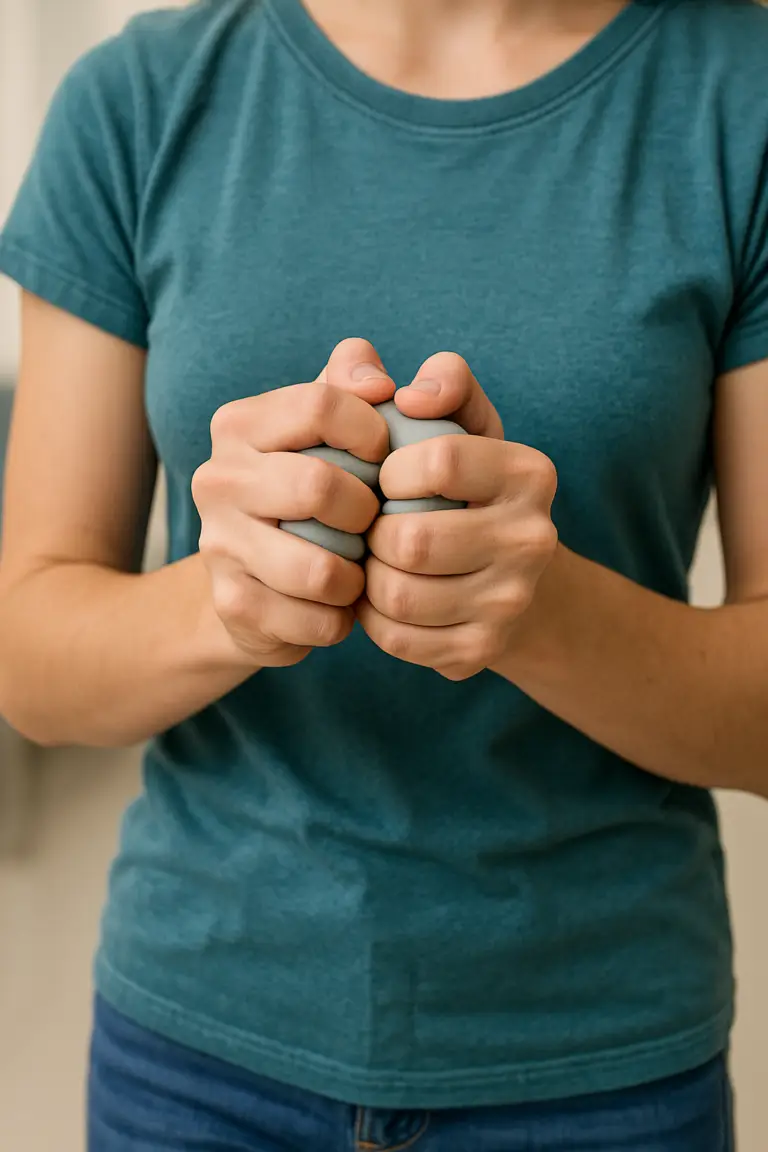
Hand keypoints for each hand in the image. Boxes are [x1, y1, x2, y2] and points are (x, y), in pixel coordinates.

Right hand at [193, 339, 393, 665]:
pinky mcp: (232, 605)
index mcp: (239, 424)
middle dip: (368, 510)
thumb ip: (355, 376)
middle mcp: (217, 478)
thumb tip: (377, 380)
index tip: (386, 457)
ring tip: (362, 569)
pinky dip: (341, 618)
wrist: (258, 581)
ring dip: (358, 574)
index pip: (321, 403)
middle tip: (376, 521)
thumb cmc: (314, 487)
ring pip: (318, 567)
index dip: (373, 431)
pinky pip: (314, 619)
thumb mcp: (331, 424)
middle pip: (319, 486)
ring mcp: (218, 544)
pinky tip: (340, 606)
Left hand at [357, 353, 558, 680]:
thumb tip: (404, 392)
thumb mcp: (463, 423)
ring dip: (368, 577)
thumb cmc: (465, 486)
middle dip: (373, 533)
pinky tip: (382, 599)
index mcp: (530, 472)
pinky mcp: (483, 650)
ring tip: (373, 562)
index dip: (389, 469)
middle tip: (371, 528)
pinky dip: (374, 619)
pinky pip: (396, 637)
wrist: (509, 577)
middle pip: (410, 540)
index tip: (386, 477)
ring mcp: (513, 601)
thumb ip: (440, 382)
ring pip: (398, 594)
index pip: (436, 461)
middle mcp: (534, 538)